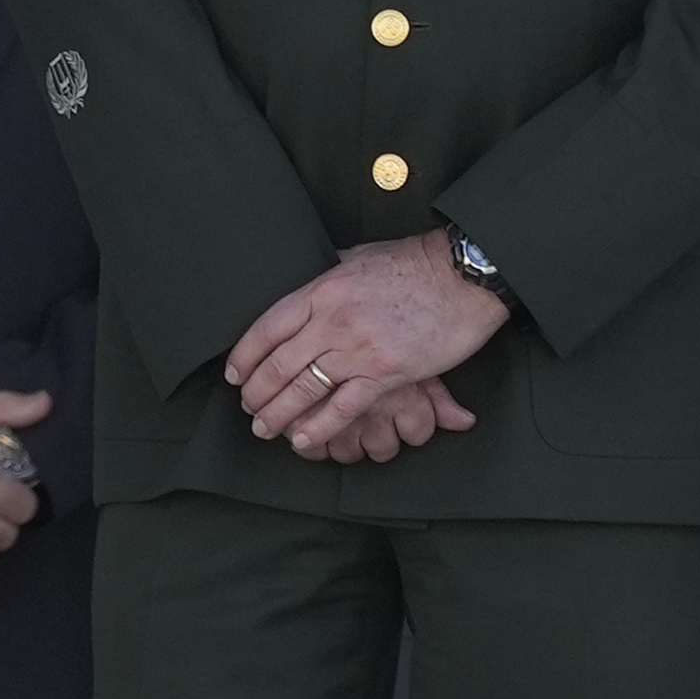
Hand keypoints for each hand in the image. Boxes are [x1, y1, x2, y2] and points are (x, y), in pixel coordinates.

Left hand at [223, 234, 501, 462]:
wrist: (465, 275)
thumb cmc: (414, 263)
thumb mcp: (358, 258)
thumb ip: (328, 276)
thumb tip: (308, 281)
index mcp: (320, 291)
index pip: (266, 329)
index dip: (244, 356)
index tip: (234, 374)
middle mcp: (331, 322)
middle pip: (277, 363)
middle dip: (256, 391)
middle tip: (248, 407)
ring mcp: (357, 349)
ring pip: (302, 388)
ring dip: (277, 413)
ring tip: (263, 428)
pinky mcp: (387, 372)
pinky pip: (343, 406)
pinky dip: (319, 427)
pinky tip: (302, 441)